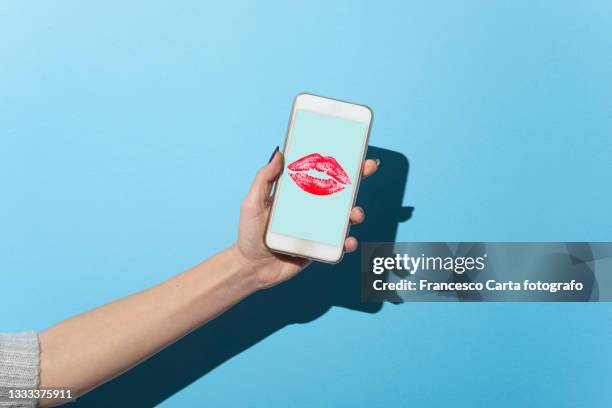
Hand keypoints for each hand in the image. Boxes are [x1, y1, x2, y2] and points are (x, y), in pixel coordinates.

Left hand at [233, 147, 378, 288]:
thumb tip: (279, 153)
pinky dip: (348, 242)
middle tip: (369, 167)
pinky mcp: (321, 247)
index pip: (321, 173)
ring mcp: (319, 228)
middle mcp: (312, 208)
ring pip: (345, 216)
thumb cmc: (250, 233)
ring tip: (354, 214)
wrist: (251, 267)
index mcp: (298, 194)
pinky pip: (340, 244)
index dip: (338, 161)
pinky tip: (346, 241)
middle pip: (340, 190)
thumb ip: (264, 179)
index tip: (352, 148)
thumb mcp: (253, 202)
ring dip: (356, 212)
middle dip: (358, 177)